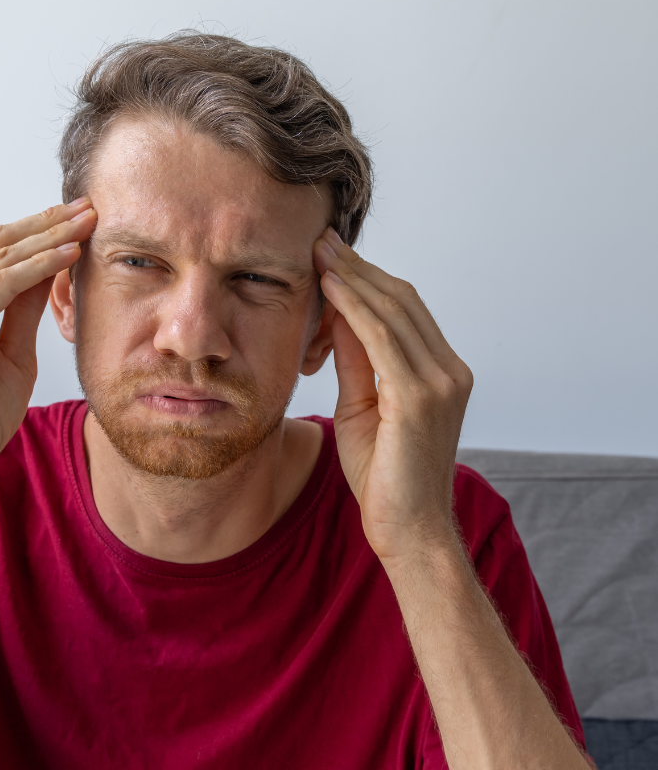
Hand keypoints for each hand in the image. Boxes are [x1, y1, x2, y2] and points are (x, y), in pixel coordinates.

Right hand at [0, 199, 96, 499]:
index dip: (35, 231)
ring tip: (85, 223)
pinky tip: (67, 256)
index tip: (77, 219)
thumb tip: (47, 273)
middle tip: (87, 207)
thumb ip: (22, 314)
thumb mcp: (13, 357)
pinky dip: (35, 269)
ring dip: (46, 238)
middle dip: (44, 223)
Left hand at [313, 228, 472, 568]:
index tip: (330, 256)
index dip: (366, 278)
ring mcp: (441, 381)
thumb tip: (338, 316)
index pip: (403, 310)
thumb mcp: (362, 408)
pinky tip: (330, 287)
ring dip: (354, 277)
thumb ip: (356, 362)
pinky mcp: (422, 396)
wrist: (407, 529)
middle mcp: (448, 370)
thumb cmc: (383, 476)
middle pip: (401, 300)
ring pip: (395, 310)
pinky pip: (384, 337)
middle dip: (358, 267)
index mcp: (440, 372)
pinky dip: (356, 307)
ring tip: (320, 252)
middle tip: (321, 240)